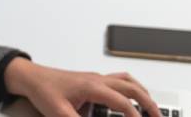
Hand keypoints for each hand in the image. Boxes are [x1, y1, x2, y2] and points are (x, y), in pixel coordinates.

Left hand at [3, 58, 160, 116]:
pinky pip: (119, 80)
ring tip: (152, 107)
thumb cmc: (44, 91)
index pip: (122, 101)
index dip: (135, 116)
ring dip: (142, 93)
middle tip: (158, 116)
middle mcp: (98, 79)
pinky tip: (131, 96)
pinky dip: (131, 87)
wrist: (32, 78)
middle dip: (148, 103)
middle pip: (131, 88)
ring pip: (128, 81)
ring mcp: (96, 78)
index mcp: (92, 86)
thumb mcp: (58, 113)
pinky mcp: (93, 80)